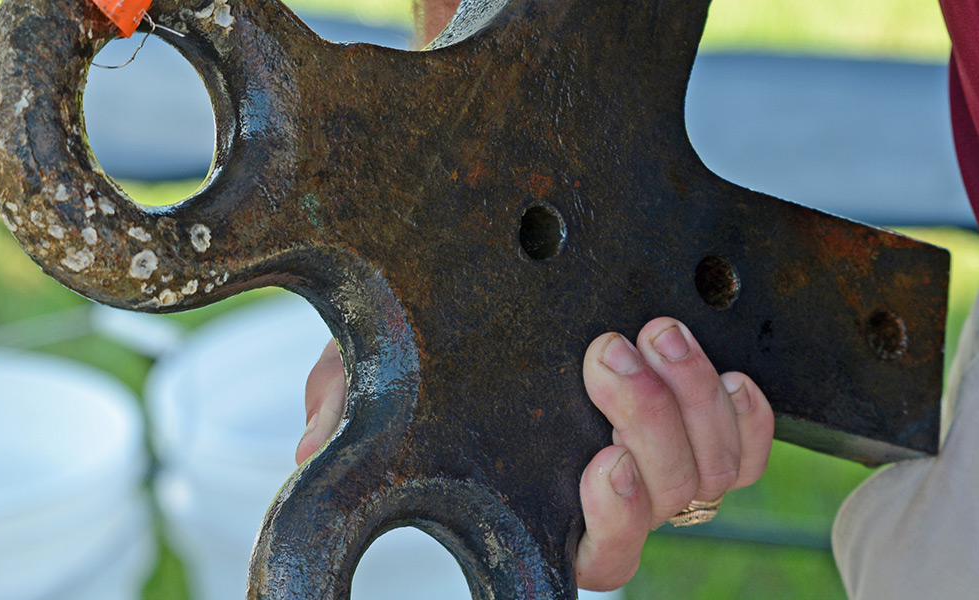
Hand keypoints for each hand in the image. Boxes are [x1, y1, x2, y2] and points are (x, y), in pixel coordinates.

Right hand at [297, 318, 773, 590]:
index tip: (601, 468)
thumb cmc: (441, 332)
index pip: (591, 554)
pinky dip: (750, 415)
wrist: (505, 282)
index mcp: (543, 496)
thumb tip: (315, 446)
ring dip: (693, 403)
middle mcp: (613, 486)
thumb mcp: (385, 358)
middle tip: (609, 355)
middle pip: (664, 502)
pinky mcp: (708, 416)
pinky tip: (729, 372)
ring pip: (713, 469)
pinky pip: (753, 444)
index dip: (610, 524)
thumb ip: (346, 396)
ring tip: (654, 334)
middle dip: (649, 427)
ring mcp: (666, 452)